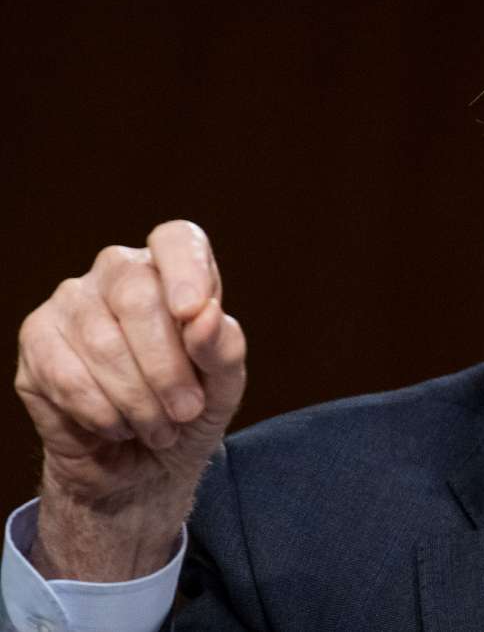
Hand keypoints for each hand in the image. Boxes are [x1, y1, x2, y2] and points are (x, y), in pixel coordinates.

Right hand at [14, 220, 245, 580]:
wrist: (142, 466)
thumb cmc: (189, 412)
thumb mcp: (223, 386)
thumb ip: (223, 348)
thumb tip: (206, 315)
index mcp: (172, 272)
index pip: (175, 240)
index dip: (186, 270)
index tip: (194, 311)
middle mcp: (116, 274)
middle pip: (137, 295)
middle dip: (168, 366)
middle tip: (187, 410)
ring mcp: (70, 303)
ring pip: (102, 342)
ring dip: (139, 400)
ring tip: (158, 427)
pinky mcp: (36, 341)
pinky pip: (67, 375)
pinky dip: (103, 413)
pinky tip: (119, 427)